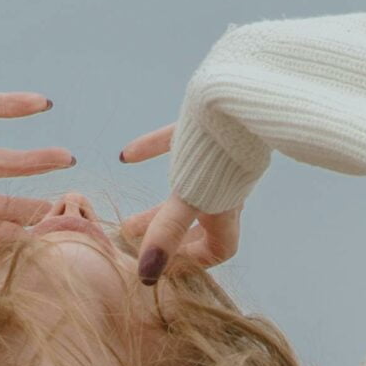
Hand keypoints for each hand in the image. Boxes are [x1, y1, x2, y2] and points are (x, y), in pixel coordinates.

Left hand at [116, 125, 242, 284]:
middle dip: (167, 237)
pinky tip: (127, 155)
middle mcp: (226, 187)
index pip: (220, 247)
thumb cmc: (219, 150)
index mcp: (227, 207)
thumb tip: (148, 275)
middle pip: (197, 223)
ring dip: (159, 208)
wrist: (239, 91)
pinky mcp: (204, 128)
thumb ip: (168, 233)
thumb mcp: (190, 196)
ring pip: (186, 190)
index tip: (166, 264)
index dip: (195, 260)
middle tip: (137, 246)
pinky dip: (152, 152)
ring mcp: (216, 157)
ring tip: (127, 220)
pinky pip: (175, 145)